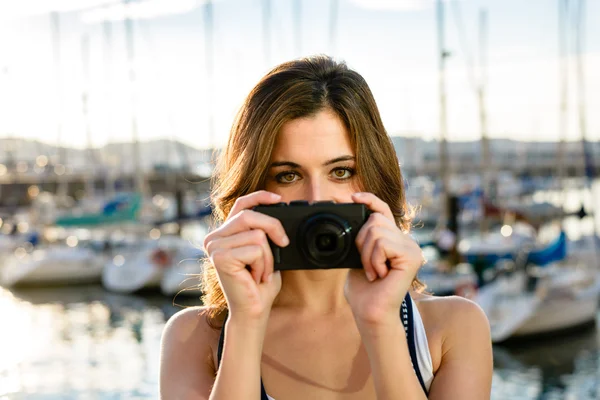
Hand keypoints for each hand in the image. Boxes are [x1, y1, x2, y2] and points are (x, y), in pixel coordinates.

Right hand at [202, 191, 288, 321]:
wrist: (253, 311)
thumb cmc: (260, 285)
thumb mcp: (265, 252)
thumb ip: (264, 232)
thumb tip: (278, 212)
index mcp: (222, 235)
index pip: (240, 205)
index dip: (259, 197)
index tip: (279, 199)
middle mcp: (213, 238)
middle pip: (250, 216)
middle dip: (273, 228)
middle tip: (284, 243)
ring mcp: (214, 247)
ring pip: (257, 234)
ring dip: (268, 256)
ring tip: (260, 271)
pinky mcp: (220, 257)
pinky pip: (256, 249)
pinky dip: (263, 264)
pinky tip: (255, 277)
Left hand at [344, 192, 424, 325]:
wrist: (370, 312)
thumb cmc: (363, 290)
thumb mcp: (358, 257)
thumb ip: (361, 238)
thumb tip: (350, 215)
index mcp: (393, 239)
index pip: (383, 210)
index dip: (369, 200)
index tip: (353, 198)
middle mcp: (406, 241)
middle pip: (375, 219)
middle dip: (361, 242)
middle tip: (366, 266)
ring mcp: (411, 248)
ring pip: (376, 231)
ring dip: (366, 255)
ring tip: (373, 272)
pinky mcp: (412, 256)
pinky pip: (383, 244)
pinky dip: (374, 260)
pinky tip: (380, 275)